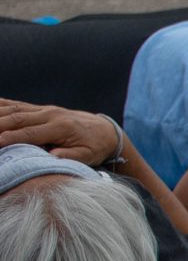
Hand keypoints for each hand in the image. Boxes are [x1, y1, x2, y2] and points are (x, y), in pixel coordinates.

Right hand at [0, 100, 121, 166]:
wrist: (105, 130)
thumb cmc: (95, 146)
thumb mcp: (88, 155)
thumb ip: (71, 156)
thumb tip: (53, 155)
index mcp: (61, 127)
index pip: (30, 133)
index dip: (11, 138)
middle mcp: (49, 114)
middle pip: (17, 119)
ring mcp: (43, 109)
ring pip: (13, 109)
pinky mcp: (40, 108)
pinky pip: (16, 104)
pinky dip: (1, 104)